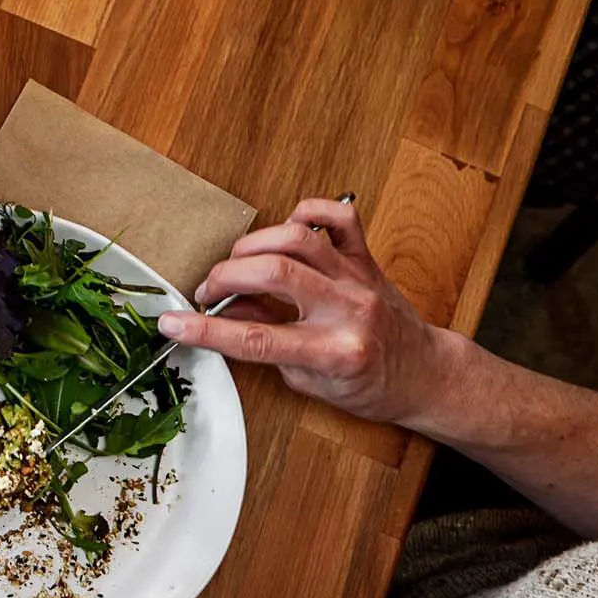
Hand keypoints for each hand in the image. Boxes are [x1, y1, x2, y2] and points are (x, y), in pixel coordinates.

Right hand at [154, 198, 452, 426]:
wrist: (424, 372)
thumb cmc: (370, 384)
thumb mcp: (310, 382)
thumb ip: (267, 345)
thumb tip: (225, 313)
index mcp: (336, 352)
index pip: (257, 338)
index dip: (206, 330)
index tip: (172, 323)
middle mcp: (349, 309)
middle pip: (273, 273)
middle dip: (225, 277)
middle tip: (206, 292)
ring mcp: (359, 278)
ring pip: (298, 237)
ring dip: (253, 245)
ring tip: (237, 264)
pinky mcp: (365, 257)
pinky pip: (338, 217)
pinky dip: (305, 213)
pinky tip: (284, 231)